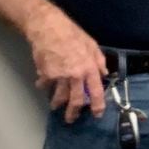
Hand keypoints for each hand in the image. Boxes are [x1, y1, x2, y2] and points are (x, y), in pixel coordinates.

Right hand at [26, 5, 106, 122]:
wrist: (50, 29)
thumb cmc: (73, 35)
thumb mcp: (93, 45)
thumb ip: (99, 61)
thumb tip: (105, 74)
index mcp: (90, 68)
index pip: (96, 91)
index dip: (98, 105)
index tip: (97, 114)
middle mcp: (76, 75)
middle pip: (76, 100)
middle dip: (73, 112)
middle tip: (71, 119)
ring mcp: (60, 76)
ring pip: (59, 96)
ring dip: (57, 103)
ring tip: (55, 106)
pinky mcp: (46, 74)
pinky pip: (45, 85)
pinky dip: (44, 86)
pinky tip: (43, 85)